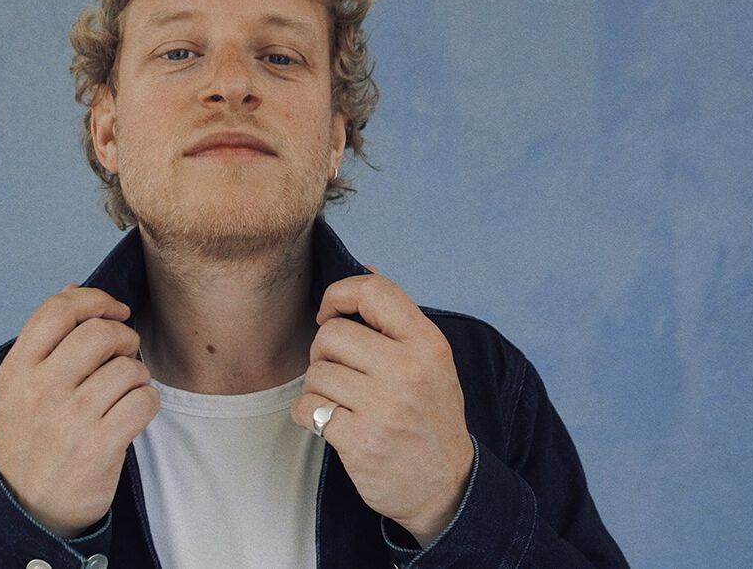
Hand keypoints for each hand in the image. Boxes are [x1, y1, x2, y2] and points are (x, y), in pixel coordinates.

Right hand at [0, 285, 159, 536]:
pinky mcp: (100, 447)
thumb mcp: (18, 389)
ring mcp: (70, 420)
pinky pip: (144, 401)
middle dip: (125, 338)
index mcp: (16, 371)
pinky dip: (147, 403)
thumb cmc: (32, 440)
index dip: (95, 299)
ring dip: (137, 376)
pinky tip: (133, 413)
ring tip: (124, 392)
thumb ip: (44, 340)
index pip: (58, 310)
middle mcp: (40, 391)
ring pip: (128, 368)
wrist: (30, 510)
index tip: (115, 310)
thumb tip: (72, 289)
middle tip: (125, 354)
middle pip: (100, 333)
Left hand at [291, 270, 473, 545]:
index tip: (331, 314)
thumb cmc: (429, 414)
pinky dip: (309, 415)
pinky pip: (307, 409)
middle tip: (339, 371)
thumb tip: (365, 266)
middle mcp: (408, 371)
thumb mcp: (429, 360)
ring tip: (341, 401)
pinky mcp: (360, 442)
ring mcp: (385, 408)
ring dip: (318, 387)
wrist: (446, 486)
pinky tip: (329, 422)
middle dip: (323, 352)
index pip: (372, 291)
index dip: (338, 295)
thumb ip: (395, 318)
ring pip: (315, 373)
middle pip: (330, 334)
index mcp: (427, 343)